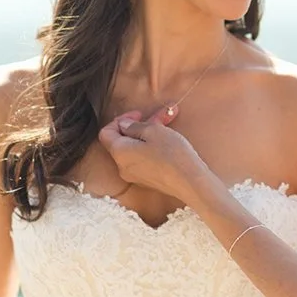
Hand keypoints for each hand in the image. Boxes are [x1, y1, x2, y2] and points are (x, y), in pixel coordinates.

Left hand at [98, 108, 215, 202]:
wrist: (190, 182)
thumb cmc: (171, 154)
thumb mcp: (153, 130)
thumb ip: (134, 126)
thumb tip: (123, 125)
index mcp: (119, 152)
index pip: (106, 133)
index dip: (120, 120)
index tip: (138, 114)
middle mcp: (122, 166)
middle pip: (124, 140)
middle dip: (141, 124)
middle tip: (160, 115)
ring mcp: (134, 175)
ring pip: (136, 148)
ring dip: (150, 133)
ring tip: (169, 123)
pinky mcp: (147, 179)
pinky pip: (144, 158)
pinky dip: (152, 146)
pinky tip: (168, 139)